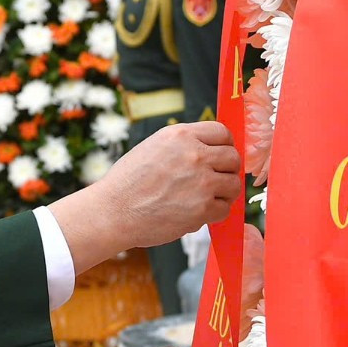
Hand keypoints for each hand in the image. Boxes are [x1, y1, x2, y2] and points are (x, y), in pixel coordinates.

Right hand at [48, 121, 239, 272]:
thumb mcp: (154, 146)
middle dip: (227, 170)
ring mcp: (201, 182)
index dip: (225, 146)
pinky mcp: (202, 208)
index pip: (223, 132)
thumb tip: (212, 150)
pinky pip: (225, 209)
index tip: (220, 157)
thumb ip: (183, 145)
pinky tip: (198, 212)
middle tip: (215, 180)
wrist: (113, 211)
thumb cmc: (128, 182)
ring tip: (207, 198)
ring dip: (224, 193)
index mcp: (181, 135)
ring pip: (234, 185)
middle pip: (233, 158)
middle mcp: (194, 154)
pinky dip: (214, 213)